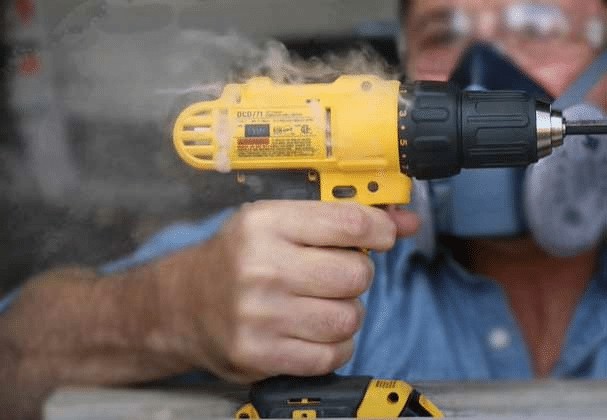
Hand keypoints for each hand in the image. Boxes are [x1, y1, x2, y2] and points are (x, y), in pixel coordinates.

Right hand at [159, 201, 419, 382]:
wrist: (183, 304)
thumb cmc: (236, 259)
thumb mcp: (276, 223)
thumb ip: (339, 219)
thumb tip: (404, 221)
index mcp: (266, 224)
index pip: (350, 224)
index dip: (380, 230)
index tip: (381, 237)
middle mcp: (261, 267)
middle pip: (356, 275)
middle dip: (356, 275)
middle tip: (335, 275)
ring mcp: (260, 315)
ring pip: (349, 318)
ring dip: (346, 313)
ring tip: (321, 304)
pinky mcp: (260, 354)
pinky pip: (331, 355)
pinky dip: (335, 345)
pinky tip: (314, 331)